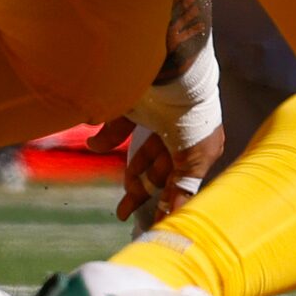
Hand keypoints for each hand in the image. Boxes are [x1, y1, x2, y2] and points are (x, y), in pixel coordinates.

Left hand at [86, 116, 223, 224]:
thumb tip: (174, 215)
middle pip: (161, 168)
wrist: (172, 72)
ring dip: (131, 172)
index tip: (152, 222)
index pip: (182, 179)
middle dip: (143, 191)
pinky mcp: (137, 104)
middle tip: (125, 214)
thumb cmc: (190, 122)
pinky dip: (107, 137)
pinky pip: (120, 125)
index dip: (168, 200)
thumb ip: (183, 189)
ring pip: (144, 152)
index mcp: (200, 146)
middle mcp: (181, 133)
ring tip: (115, 192)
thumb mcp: (193, 160)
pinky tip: (95, 145)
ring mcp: (159, 117)